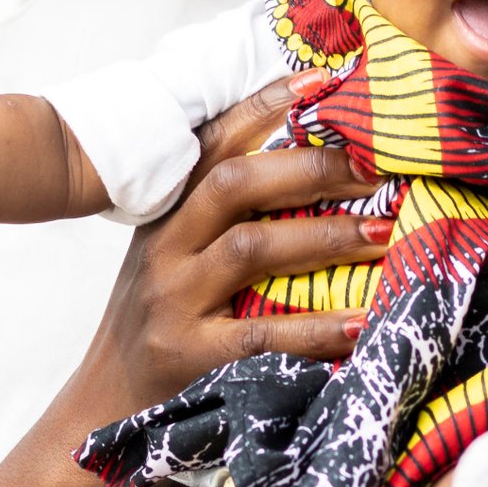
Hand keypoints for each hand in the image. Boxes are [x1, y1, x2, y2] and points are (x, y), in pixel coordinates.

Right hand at [62, 70, 393, 423]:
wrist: (103, 405)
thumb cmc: (159, 323)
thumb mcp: (174, 256)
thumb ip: (221, 215)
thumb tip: (316, 169)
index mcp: (167, 214)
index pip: (213, 143)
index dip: (265, 106)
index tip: (322, 80)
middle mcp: (165, 246)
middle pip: (234, 183)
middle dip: (310, 168)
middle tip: (377, 166)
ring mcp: (173, 299)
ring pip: (249, 248)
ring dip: (324, 235)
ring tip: (384, 232)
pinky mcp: (188, 355)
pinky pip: (261, 335)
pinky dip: (314, 327)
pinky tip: (359, 323)